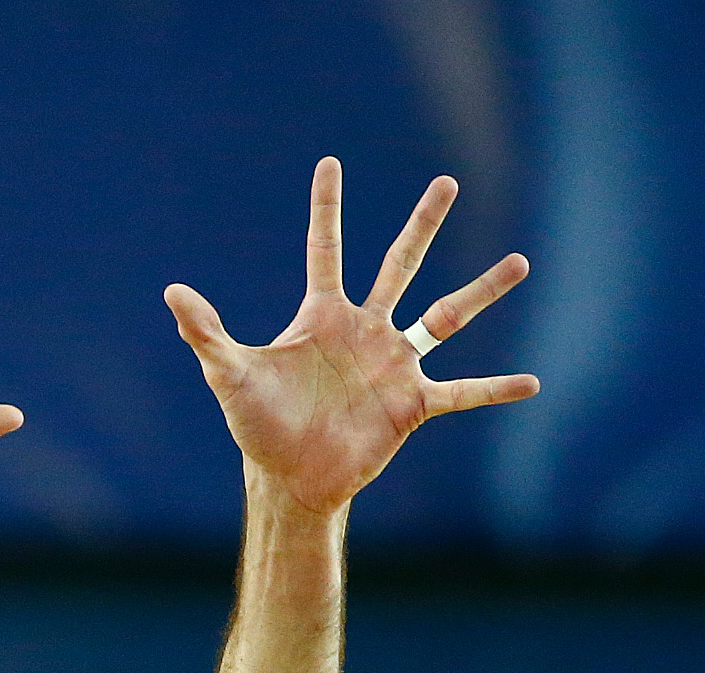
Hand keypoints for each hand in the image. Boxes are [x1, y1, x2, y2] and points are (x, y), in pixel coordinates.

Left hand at [165, 157, 538, 516]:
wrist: (288, 478)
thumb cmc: (258, 426)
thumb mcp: (229, 375)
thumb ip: (206, 333)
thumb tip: (171, 292)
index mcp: (323, 317)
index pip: (324, 249)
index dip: (326, 208)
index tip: (330, 163)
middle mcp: (365, 331)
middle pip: (398, 265)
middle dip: (421, 224)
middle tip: (446, 182)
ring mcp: (393, 364)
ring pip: (446, 317)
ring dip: (481, 291)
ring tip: (520, 262)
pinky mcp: (412, 404)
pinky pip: (462, 392)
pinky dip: (494, 389)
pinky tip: (532, 383)